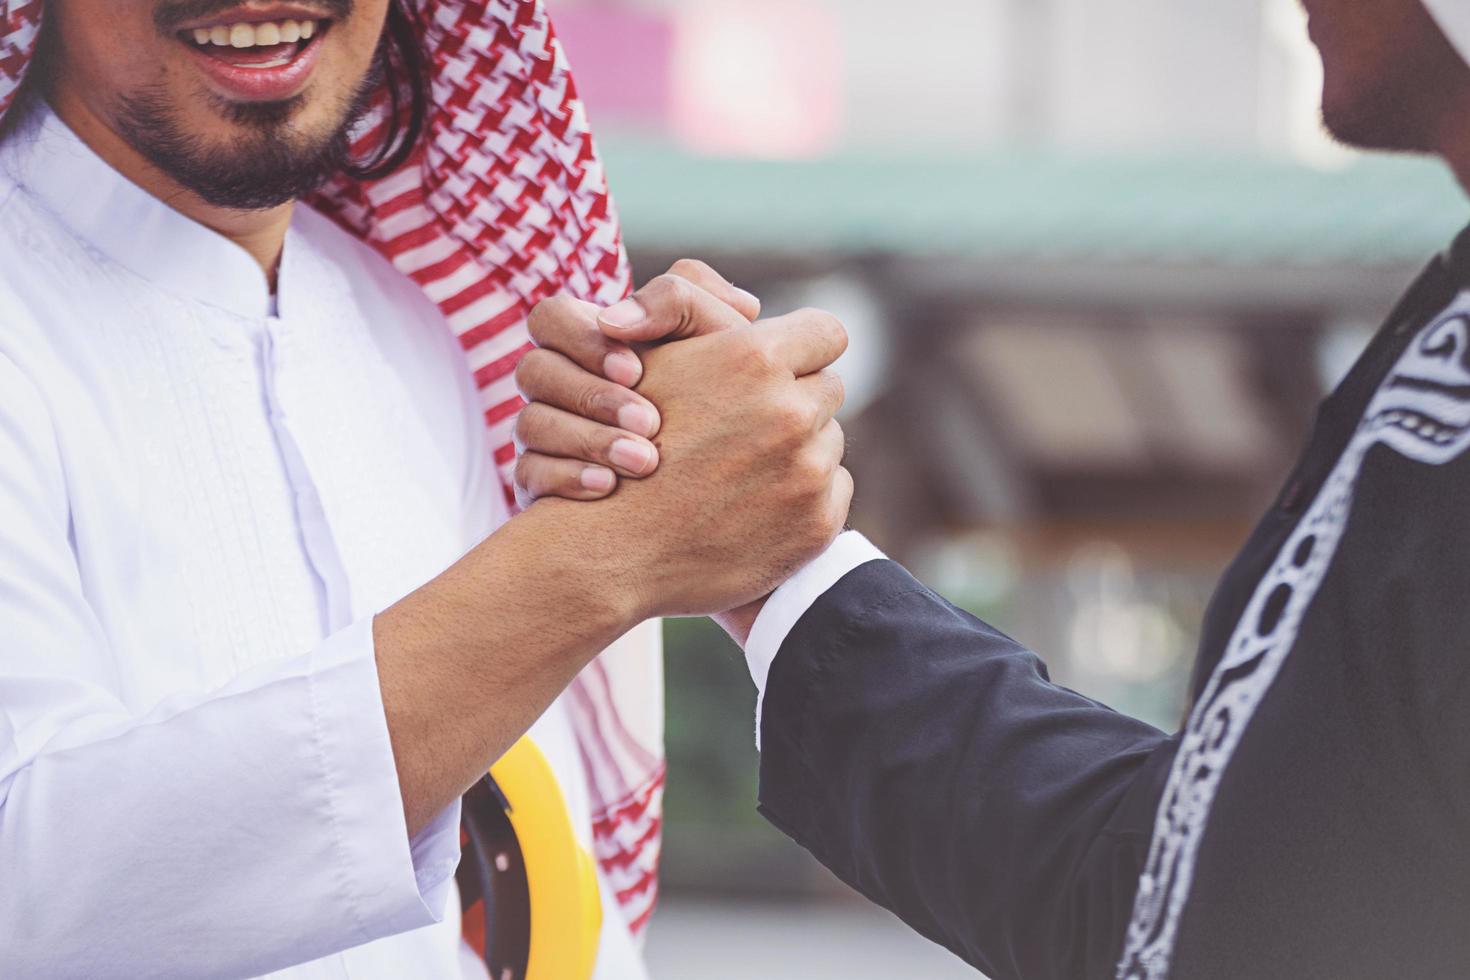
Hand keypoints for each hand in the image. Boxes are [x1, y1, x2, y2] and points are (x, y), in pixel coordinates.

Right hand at [513, 260, 758, 507]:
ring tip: (644, 462)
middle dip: (591, 395)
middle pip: (533, 370)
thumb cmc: (728, 384)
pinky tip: (610, 486)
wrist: (740, 464)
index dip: (582, 340)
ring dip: (587, 440)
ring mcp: (548, 432)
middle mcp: (560, 383)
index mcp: (590, 338)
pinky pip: (530, 475)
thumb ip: (679, 299)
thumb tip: (614, 319)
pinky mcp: (546, 481)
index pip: (551, 317)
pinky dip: (567, 478)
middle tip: (650, 422)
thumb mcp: (719, 333)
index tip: (637, 371)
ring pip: (530, 424)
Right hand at [532, 294, 852, 617]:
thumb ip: (699, 312)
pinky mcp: (817, 523)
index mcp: (754, 358)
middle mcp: (790, 411)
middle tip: (751, 423)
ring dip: (800, 449)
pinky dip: (803, 496)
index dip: (804, 345)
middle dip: (796, 399)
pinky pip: (833, 490)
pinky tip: (755, 504)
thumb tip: (752, 308)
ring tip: (744, 468)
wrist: (611, 548)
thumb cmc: (619, 441)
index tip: (785, 364)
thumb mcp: (651, 358)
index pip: (825, 331)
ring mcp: (809, 471)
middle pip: (828, 388)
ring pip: (830, 441)